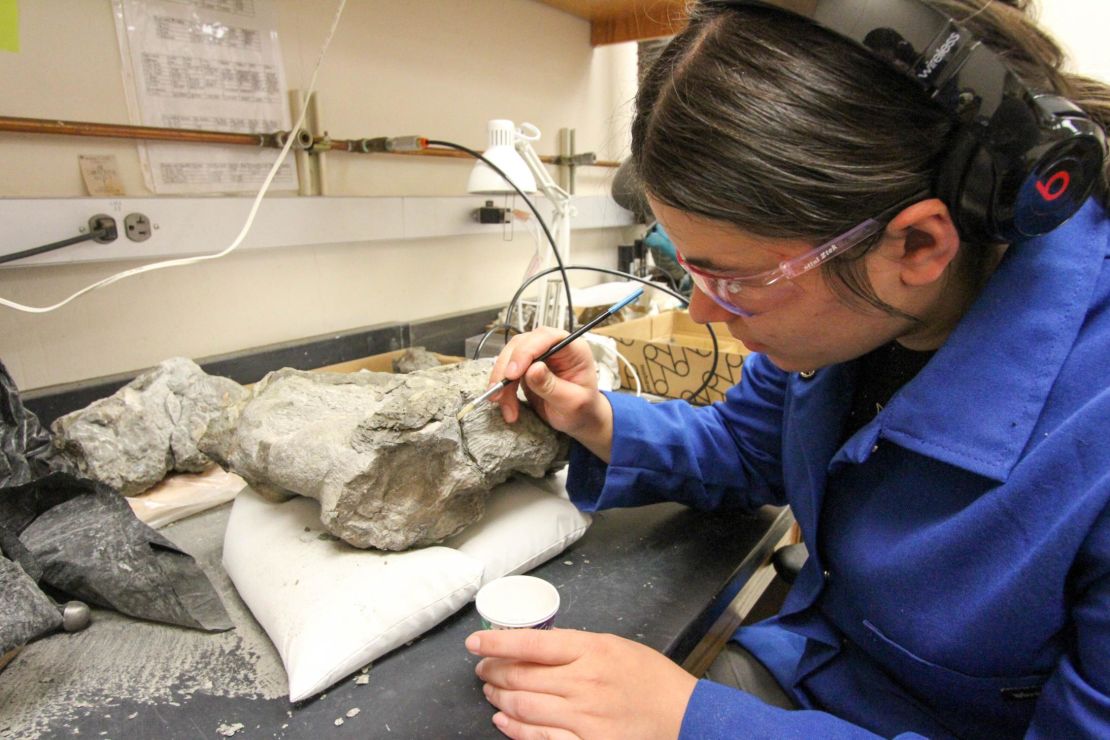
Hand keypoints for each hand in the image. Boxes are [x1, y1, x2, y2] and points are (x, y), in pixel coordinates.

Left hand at [466, 628, 696, 739]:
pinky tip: (504, 721)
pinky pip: (539, 738)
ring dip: (499, 698)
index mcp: (592, 650)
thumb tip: (536, 648)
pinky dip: (515, 729)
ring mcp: (583, 717)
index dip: (497, 642)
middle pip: (521, 675)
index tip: (475, 642)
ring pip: (523, 706)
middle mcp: (583, 682)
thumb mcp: (614, 647)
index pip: (532, 643)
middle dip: (493, 671)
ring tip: (491, 692)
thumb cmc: (651, 679)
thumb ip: (576, 646)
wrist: (683, 717)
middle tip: (482, 668)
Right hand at [488, 328, 613, 460]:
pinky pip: (507, 372)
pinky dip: (502, 388)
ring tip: (503, 403)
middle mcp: (554, 347)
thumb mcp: (572, 402)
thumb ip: (552, 386)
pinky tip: (506, 404)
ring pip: (510, 357)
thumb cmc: (584, 409)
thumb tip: (532, 369)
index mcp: (573, 349)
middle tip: (500, 391)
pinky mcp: (526, 367)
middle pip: (522, 344)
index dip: (526, 351)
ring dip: (501, 381)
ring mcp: (539, 356)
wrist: (581, 420)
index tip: (513, 373)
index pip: (546, 337)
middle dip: (507, 368)